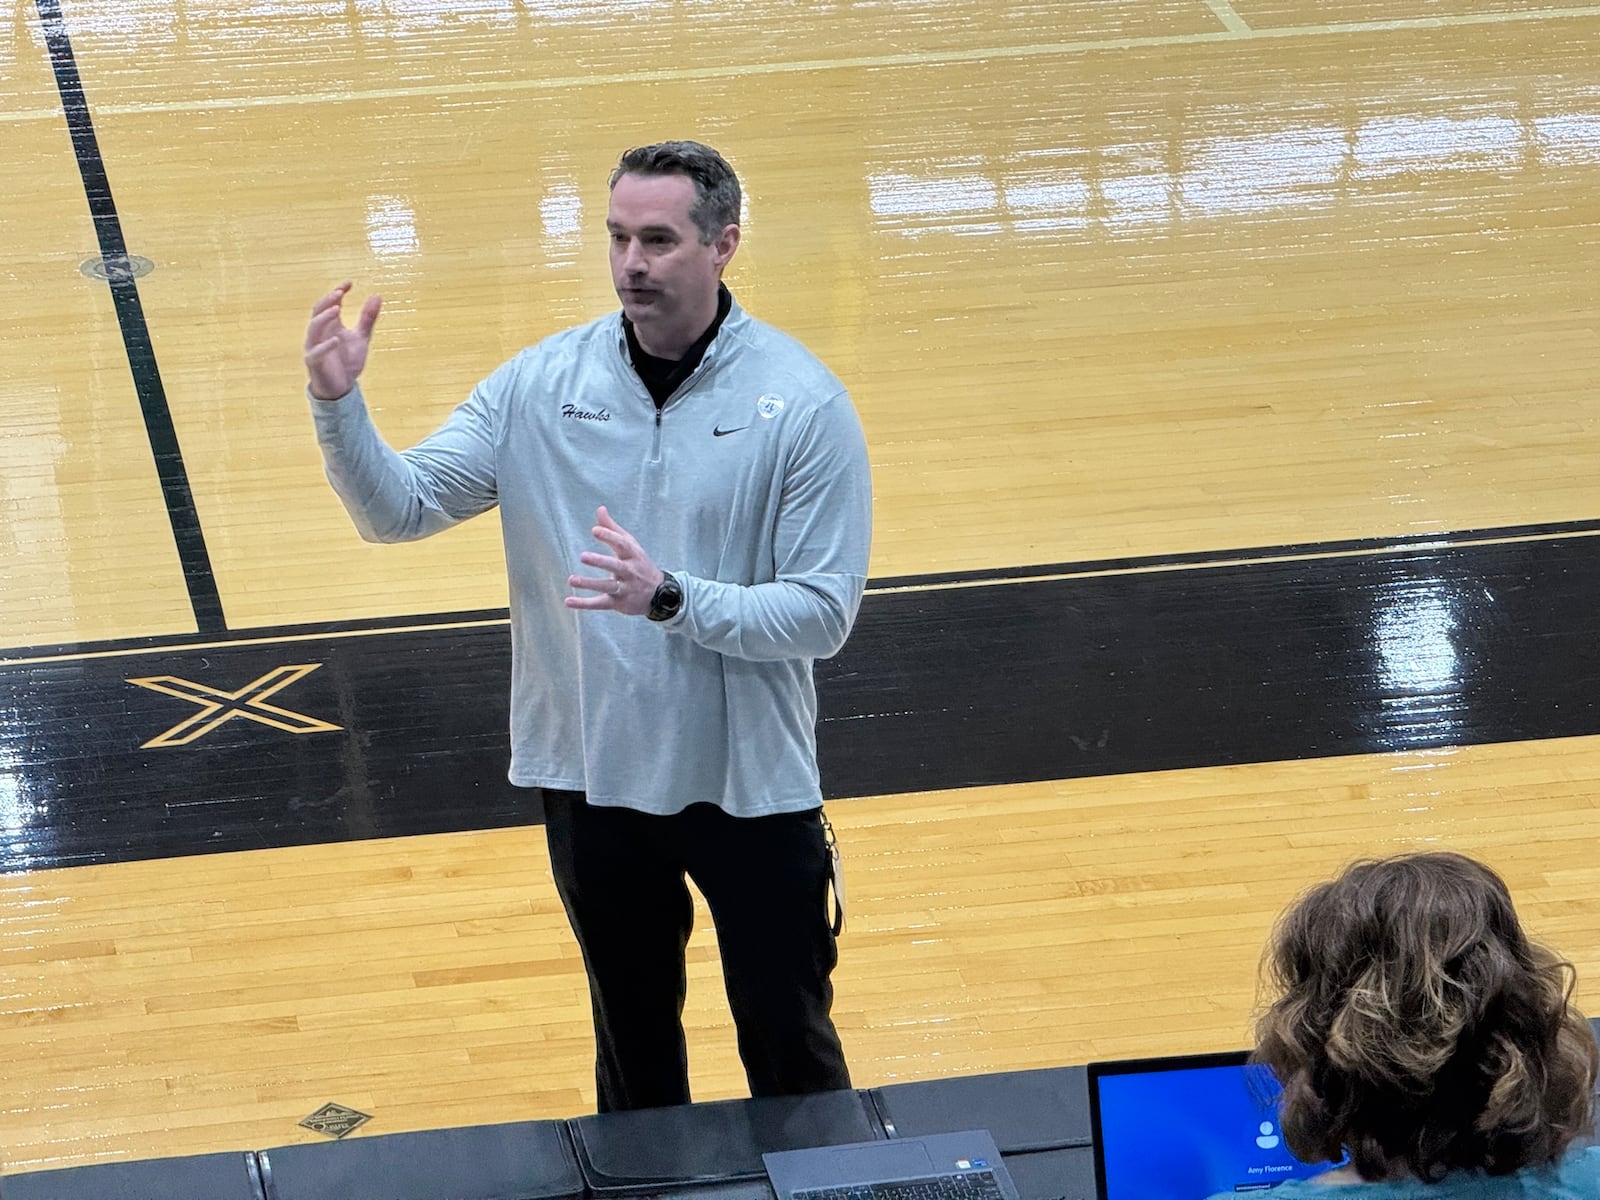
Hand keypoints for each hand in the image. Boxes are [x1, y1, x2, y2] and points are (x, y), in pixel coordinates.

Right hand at [304, 281, 381, 400]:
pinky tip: (336, 339)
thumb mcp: (362, 338)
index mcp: (330, 325)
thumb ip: (368, 318)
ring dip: (323, 318)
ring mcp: (315, 347)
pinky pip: (316, 352)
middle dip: (328, 300)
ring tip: (336, 309)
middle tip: (339, 291)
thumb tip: (377, 296)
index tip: (349, 283)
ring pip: (313, 328)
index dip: (337, 292)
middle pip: (318, 311)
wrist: (341, 388)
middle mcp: (319, 333)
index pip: (330, 303)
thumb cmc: (348, 361)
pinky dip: (325, 346)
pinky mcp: (314, 362)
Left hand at [566, 506, 664, 615]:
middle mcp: (630, 572)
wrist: (660, 594)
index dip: (609, 537)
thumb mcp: (630, 545)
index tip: (595, 530)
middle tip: (583, 556)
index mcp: (632, 555)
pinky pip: (600, 603)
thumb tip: (600, 509)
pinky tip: (569, 601)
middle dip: (600, 562)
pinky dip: (584, 604)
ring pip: (607, 586)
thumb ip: (612, 529)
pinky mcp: (618, 603)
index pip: (622, 544)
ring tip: (571, 579)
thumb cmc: (639, 564)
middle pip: (616, 567)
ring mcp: (624, 588)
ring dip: (589, 584)